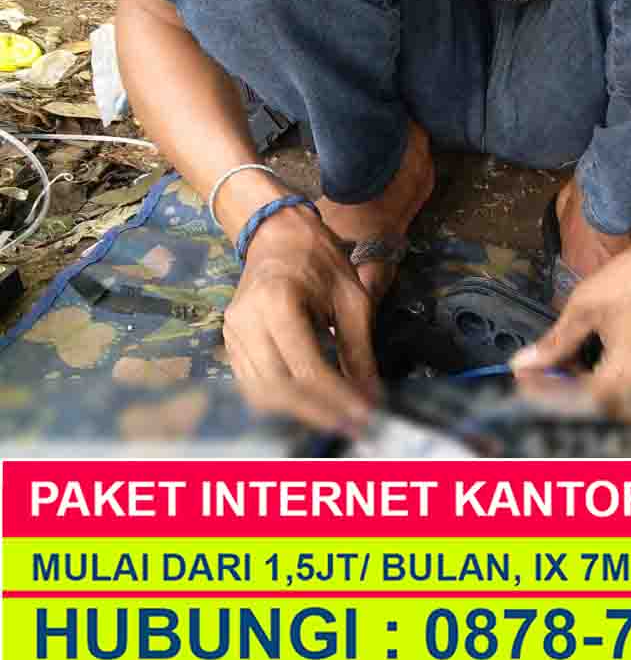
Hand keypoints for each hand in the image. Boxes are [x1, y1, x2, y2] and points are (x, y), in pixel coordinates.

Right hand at [222, 204, 377, 433]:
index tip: (365, 415)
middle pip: (278, 389)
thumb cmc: (320, 259)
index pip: (306, 368)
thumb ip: (359, 350)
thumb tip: (370, 397)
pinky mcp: (230, 343)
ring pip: (261, 394)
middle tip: (353, 425)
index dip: (336, 398)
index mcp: (278, 303)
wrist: (279, 234)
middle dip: (317, 413)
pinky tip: (311, 405)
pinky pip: (253, 384)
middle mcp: (246, 322)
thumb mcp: (351, 298)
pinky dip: (282, 402)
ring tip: (336, 418)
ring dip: (299, 413)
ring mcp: (232, 334)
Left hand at [512, 201, 630, 421]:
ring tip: (569, 363)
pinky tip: (600, 362)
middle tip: (542, 369)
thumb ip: (556, 343)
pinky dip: (616, 387)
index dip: (542, 393)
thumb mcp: (589, 304)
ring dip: (590, 392)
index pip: (574, 402)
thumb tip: (525, 363)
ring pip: (619, 409)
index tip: (521, 380)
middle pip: (597, 412)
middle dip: (565, 394)